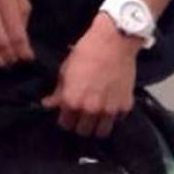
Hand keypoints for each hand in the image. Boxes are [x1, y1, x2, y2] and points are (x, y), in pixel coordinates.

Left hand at [41, 13, 139, 137]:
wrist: (113, 41)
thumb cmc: (87, 51)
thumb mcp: (66, 69)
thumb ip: (58, 91)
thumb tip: (48, 104)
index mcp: (72, 101)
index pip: (65, 124)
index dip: (65, 118)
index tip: (67, 114)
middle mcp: (90, 109)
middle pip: (83, 131)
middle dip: (80, 124)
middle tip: (81, 114)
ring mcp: (109, 110)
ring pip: (101, 132)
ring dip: (97, 125)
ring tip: (95, 114)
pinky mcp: (125, 106)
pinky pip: (117, 120)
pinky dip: (113, 116)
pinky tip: (109, 104)